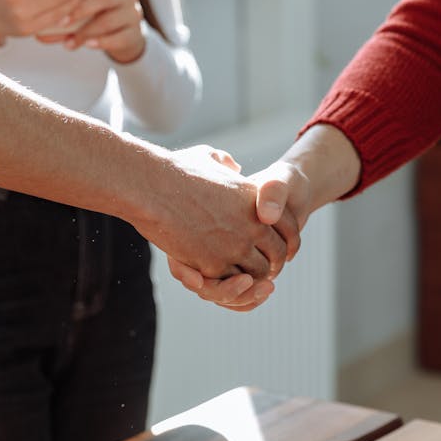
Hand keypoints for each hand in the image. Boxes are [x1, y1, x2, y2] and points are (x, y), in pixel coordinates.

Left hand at [43, 0, 146, 63]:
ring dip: (85, 30)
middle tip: (60, 17)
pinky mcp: (134, 34)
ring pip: (108, 20)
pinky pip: (117, 38)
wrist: (121, 39)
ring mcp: (132, 13)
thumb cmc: (94, 11)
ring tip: (67, 38)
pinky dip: (99, 41)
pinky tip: (85, 44)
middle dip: (79, 6)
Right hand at [136, 145, 288, 284]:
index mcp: (257, 198)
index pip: (288, 228)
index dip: (282, 240)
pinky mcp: (212, 264)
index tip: (270, 246)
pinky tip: (215, 275)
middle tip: (258, 267)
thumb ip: (225, 163)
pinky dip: (226, 283)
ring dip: (249, 277)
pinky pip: (229, 283)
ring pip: (256, 274)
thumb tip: (233, 167)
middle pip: (275, 256)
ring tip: (238, 275)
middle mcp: (253, 224)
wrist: (152, 187)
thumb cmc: (175, 171)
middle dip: (268, 263)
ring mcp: (235, 246)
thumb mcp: (209, 157)